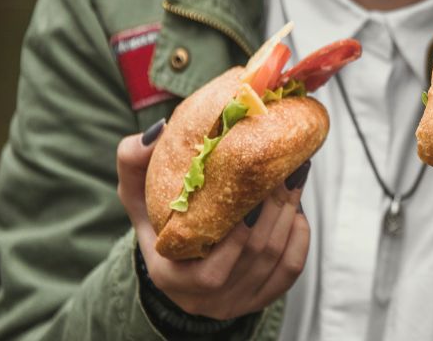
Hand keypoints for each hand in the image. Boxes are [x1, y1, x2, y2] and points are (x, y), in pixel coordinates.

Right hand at [116, 123, 310, 319]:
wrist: (176, 261)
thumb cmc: (159, 221)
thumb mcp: (137, 195)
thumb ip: (134, 162)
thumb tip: (159, 131)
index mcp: (170, 277)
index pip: (211, 268)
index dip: (239, 228)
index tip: (252, 183)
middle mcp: (204, 298)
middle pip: (252, 252)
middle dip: (273, 207)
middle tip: (282, 169)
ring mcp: (235, 301)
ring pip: (275, 258)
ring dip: (289, 214)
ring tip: (293, 178)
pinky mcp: (261, 298)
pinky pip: (291, 268)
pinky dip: (299, 236)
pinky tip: (296, 210)